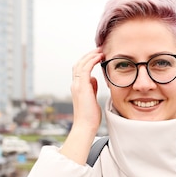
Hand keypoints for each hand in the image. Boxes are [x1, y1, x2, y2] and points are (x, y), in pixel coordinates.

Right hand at [59, 49, 104, 163]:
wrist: (85, 126)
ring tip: (100, 51)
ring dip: (90, 56)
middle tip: (99, 49)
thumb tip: (94, 79)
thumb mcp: (92, 99)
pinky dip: (91, 61)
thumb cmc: (90, 117)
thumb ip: (92, 88)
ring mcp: (77, 86)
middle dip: (89, 55)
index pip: (80, 70)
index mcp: (78, 88)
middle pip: (79, 64)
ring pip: (80, 64)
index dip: (88, 61)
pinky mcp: (81, 87)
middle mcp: (75, 85)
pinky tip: (99, 57)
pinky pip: (84, 69)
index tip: (98, 56)